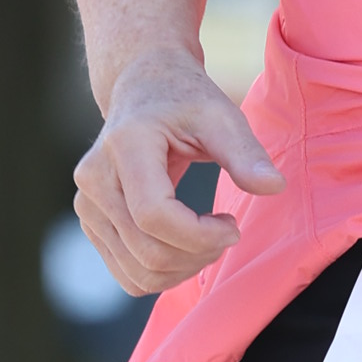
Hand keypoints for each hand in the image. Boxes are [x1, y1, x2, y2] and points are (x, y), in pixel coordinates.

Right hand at [73, 44, 286, 296]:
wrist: (144, 88)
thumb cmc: (185, 102)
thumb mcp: (221, 117)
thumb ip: (246, 153)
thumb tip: (274, 186)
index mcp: (124, 145)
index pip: (155, 215)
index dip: (201, 235)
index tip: (233, 225)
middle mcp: (94, 178)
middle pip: (147, 250)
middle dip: (198, 255)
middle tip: (226, 232)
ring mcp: (87, 204)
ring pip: (137, 271)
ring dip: (184, 269)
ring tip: (208, 238)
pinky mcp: (91, 223)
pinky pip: (128, 273)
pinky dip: (165, 273)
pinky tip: (187, 245)